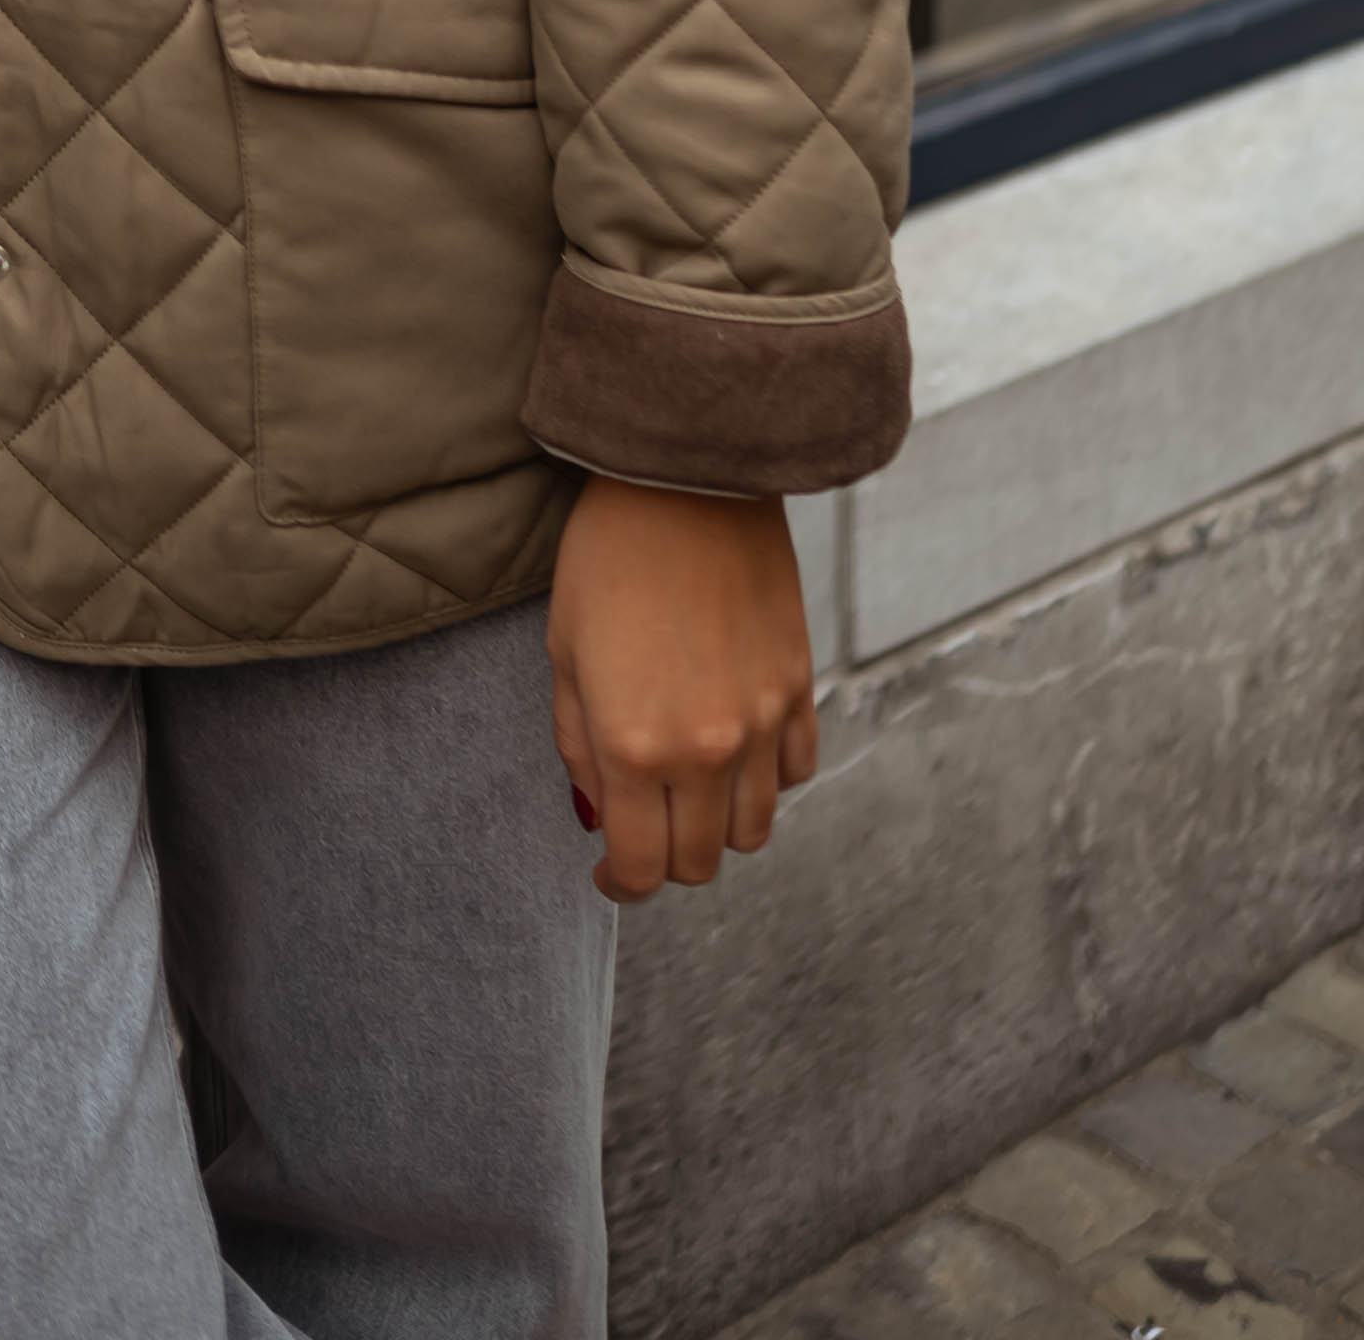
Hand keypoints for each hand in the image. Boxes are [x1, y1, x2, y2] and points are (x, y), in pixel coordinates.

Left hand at [547, 474, 816, 904]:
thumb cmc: (607, 555)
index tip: (608, 874)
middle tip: (644, 827)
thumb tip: (598, 810)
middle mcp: (705, 751)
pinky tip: (736, 749)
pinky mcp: (798, 688)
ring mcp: (762, 723)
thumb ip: (580, 745)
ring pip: (753, 829)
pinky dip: (766, 780)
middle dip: (666, 859)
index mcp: (634, 746)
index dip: (619, 884)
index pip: (640, 867)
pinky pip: (794, 772)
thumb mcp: (564, 652)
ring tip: (688, 788)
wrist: (686, 478)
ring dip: (718, 825)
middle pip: (700, 861)